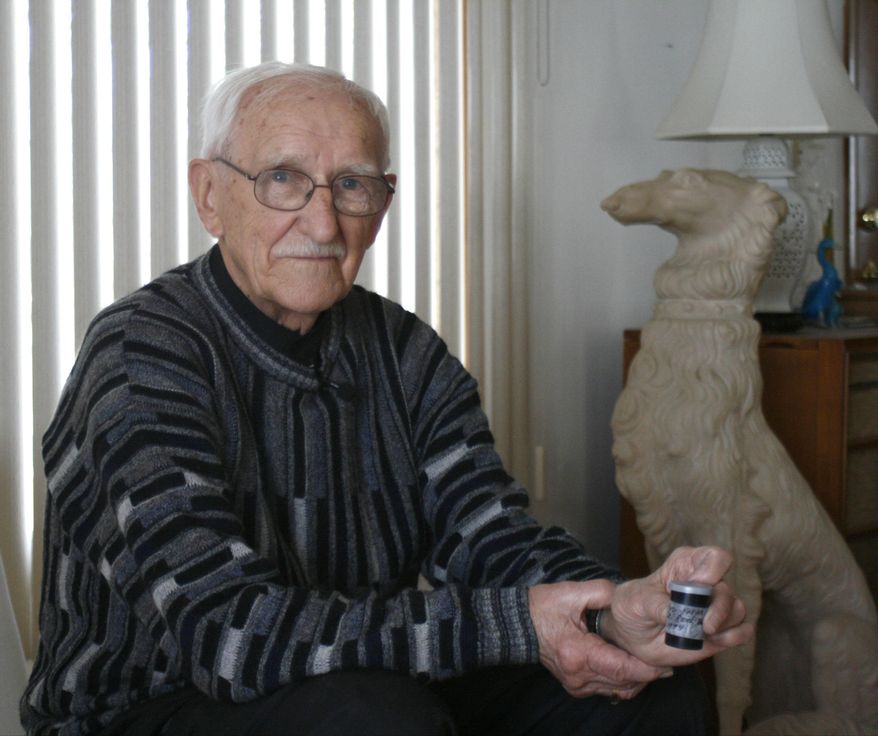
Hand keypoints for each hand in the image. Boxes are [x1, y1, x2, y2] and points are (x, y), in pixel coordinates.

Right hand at [528, 578, 672, 699]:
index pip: (622, 669)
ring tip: (653, 664)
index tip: (667, 664)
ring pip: (618, 690)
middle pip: (624, 683)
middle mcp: (578, 676)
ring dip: (637, 680)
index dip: (647, 669)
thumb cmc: (543, 607)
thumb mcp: (572, 592)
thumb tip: (626, 596)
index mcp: (579, 653)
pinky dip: (623, 681)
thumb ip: (603, 592)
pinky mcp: (575, 686)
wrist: (518, 624)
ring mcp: (576, 685)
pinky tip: (632, 667)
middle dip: (648, 675)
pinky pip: (607, 689)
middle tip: (668, 661)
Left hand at [600, 546, 752, 667]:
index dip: (712, 571)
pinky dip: (733, 637)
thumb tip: (675, 614)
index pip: (715, 557)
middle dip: (717, 609)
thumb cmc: (634, 606)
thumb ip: (657, 604)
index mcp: (686, 565)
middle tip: (703, 625)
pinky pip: (743, 631)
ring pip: (738, 610)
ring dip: (723, 625)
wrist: (632, 634)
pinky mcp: (721, 630)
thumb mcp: (638, 601)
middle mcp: (707, 583)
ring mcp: (715, 607)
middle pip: (727, 590)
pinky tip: (713, 640)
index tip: (697, 585)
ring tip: (700, 632)